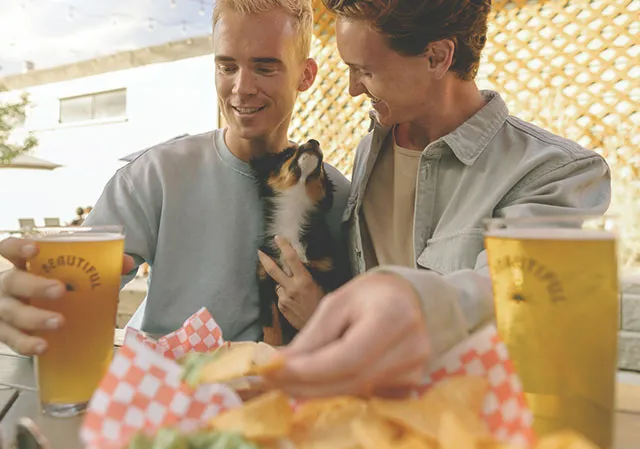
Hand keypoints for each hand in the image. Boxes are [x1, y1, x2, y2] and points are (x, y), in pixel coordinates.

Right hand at [0, 237, 134, 354]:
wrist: (35, 309)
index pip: (8, 249)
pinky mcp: (4, 332)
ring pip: (11, 313)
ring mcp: (2, 309)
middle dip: (35, 286)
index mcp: (20, 264)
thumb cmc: (52, 285)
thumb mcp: (66, 272)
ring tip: (59, 322)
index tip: (34, 249)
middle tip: (60, 290)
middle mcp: (6, 285)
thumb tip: (127, 262)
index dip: (17, 248)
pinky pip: (12, 339)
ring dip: (35, 318)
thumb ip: (97, 264)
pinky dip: (26, 343)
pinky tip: (42, 346)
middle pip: (13, 282)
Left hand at [257, 236, 323, 329]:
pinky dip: (285, 296)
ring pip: (278, 285)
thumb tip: (298, 266)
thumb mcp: (319, 286)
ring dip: (283, 285)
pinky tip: (295, 303)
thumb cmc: (322, 305)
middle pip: (273, 270)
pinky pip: (280, 296)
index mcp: (304, 280)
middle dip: (265, 259)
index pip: (291, 258)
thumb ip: (306, 276)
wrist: (318, 326)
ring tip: (296, 294)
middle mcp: (292, 288)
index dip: (284, 246)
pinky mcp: (281, 307)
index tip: (278, 238)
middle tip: (259, 252)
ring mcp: (284, 298)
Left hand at [264, 272, 429, 397]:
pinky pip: (363, 395)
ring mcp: (414, 371)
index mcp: (394, 317)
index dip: (310, 370)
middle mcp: (411, 348)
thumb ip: (312, 336)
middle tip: (268, 380)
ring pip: (353, 391)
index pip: (349, 356)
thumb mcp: (337, 303)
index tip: (274, 370)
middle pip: (351, 380)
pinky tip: (314, 382)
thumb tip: (278, 364)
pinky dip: (334, 390)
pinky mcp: (408, 386)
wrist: (407, 301)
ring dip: (314, 390)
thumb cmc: (369, 297)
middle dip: (304, 384)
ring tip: (284, 379)